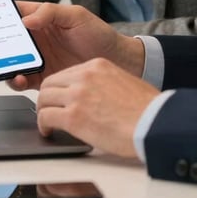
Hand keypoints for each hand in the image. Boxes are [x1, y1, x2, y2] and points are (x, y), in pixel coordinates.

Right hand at [0, 1, 144, 84]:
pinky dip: (12, 80)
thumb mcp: (75, 15)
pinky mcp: (40, 79)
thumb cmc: (98, 34)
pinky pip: (18, 80)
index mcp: (35, 19)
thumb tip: (25, 19)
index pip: (1, 14)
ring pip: (0, 62)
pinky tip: (16, 77)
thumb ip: (49, 13)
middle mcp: (30, 39)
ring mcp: (33, 60)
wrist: (118, 62)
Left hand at [36, 58, 159, 157]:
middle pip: (50, 83)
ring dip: (43, 111)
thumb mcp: (124, 83)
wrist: (153, 123)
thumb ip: (104, 84)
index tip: (59, 99)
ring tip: (48, 123)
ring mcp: (77, 95)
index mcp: (97, 65)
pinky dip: (44, 125)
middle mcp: (85, 76)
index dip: (59, 89)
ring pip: (43, 98)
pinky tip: (49, 132)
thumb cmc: (146, 109)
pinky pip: (46, 117)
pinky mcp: (73, 116)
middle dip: (46, 98)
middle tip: (49, 111)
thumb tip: (94, 97)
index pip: (66, 73)